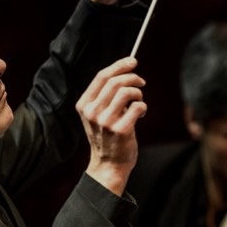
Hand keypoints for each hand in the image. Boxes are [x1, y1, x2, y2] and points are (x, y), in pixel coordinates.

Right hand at [78, 56, 146, 194]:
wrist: (108, 165)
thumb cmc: (108, 137)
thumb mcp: (98, 115)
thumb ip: (105, 97)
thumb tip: (125, 73)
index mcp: (84, 105)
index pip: (102, 76)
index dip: (119, 66)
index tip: (133, 61)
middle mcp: (92, 112)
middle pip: (115, 81)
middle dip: (133, 77)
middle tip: (141, 82)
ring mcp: (106, 121)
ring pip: (127, 92)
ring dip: (138, 93)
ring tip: (139, 101)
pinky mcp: (121, 130)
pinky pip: (138, 107)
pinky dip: (143, 107)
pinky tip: (140, 115)